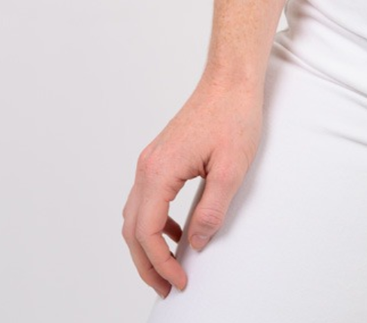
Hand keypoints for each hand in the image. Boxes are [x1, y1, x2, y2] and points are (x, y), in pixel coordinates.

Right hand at [123, 73, 263, 297]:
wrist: (231, 79)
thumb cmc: (233, 114)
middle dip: (146, 264)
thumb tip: (196, 242)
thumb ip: (212, 208)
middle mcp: (147, 167)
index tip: (179, 281)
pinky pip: (147, 199)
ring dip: (147, 245)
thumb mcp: (232, 167)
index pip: (147, 232)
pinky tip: (178, 232)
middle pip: (132, 229)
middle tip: (167, 288)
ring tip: (169, 267)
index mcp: (159, 171)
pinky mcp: (161, 157)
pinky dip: (155, 223)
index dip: (161, 263)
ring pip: (135, 215)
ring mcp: (151, 160)